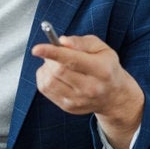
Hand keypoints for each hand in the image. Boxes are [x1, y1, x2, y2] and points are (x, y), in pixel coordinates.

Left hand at [32, 33, 143, 148]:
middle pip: (58, 71)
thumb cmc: (105, 66)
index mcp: (101, 70)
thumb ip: (81, 42)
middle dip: (50, 57)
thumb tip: (62, 41)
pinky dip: (44, 77)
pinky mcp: (68, 107)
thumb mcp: (101, 48)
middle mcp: (91, 88)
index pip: (72, 60)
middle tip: (54, 52)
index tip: (36, 48)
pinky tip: (55, 74)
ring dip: (46, 68)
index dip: (52, 53)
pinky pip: (45, 89)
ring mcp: (79, 100)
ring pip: (49, 81)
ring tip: (56, 64)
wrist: (113, 96)